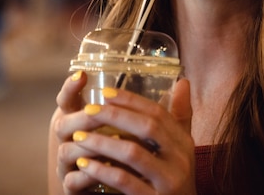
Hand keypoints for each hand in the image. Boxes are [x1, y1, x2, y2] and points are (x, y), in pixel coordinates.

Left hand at [58, 77, 195, 194]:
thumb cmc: (173, 179)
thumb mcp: (180, 149)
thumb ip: (179, 117)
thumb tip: (183, 81)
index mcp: (184, 142)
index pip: (158, 113)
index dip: (132, 100)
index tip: (106, 92)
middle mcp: (180, 159)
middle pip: (148, 127)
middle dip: (115, 116)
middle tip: (88, 110)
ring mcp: (168, 181)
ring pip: (133, 153)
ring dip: (102, 142)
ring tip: (79, 137)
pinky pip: (124, 181)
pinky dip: (101, 171)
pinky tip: (84, 165)